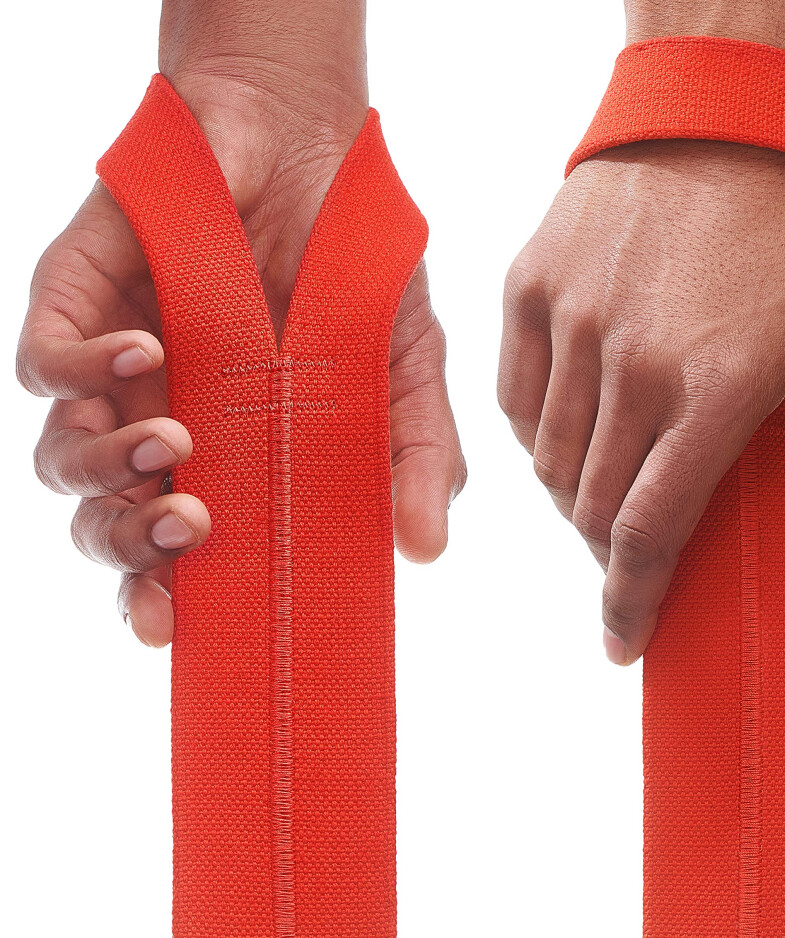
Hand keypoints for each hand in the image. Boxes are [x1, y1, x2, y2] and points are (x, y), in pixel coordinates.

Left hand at [17, 72, 463, 647]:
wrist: (308, 149)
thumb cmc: (353, 271)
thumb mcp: (403, 371)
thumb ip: (415, 459)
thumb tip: (425, 551)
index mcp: (232, 462)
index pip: (176, 556)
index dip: (162, 600)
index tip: (175, 629)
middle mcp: (160, 429)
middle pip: (103, 525)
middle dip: (128, 549)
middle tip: (191, 532)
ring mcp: (115, 370)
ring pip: (60, 462)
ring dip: (104, 473)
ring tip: (174, 447)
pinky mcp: (78, 300)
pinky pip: (45, 365)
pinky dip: (83, 373)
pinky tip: (146, 352)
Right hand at [498, 140, 784, 662]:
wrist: (722, 113)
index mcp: (715, 387)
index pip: (651, 529)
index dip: (633, 599)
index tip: (625, 640)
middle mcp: (630, 364)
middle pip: (592, 504)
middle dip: (609, 551)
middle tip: (631, 553)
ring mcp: (572, 324)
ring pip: (550, 459)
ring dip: (576, 495)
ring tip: (607, 487)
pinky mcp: (532, 288)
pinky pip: (517, 400)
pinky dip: (540, 436)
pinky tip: (570, 433)